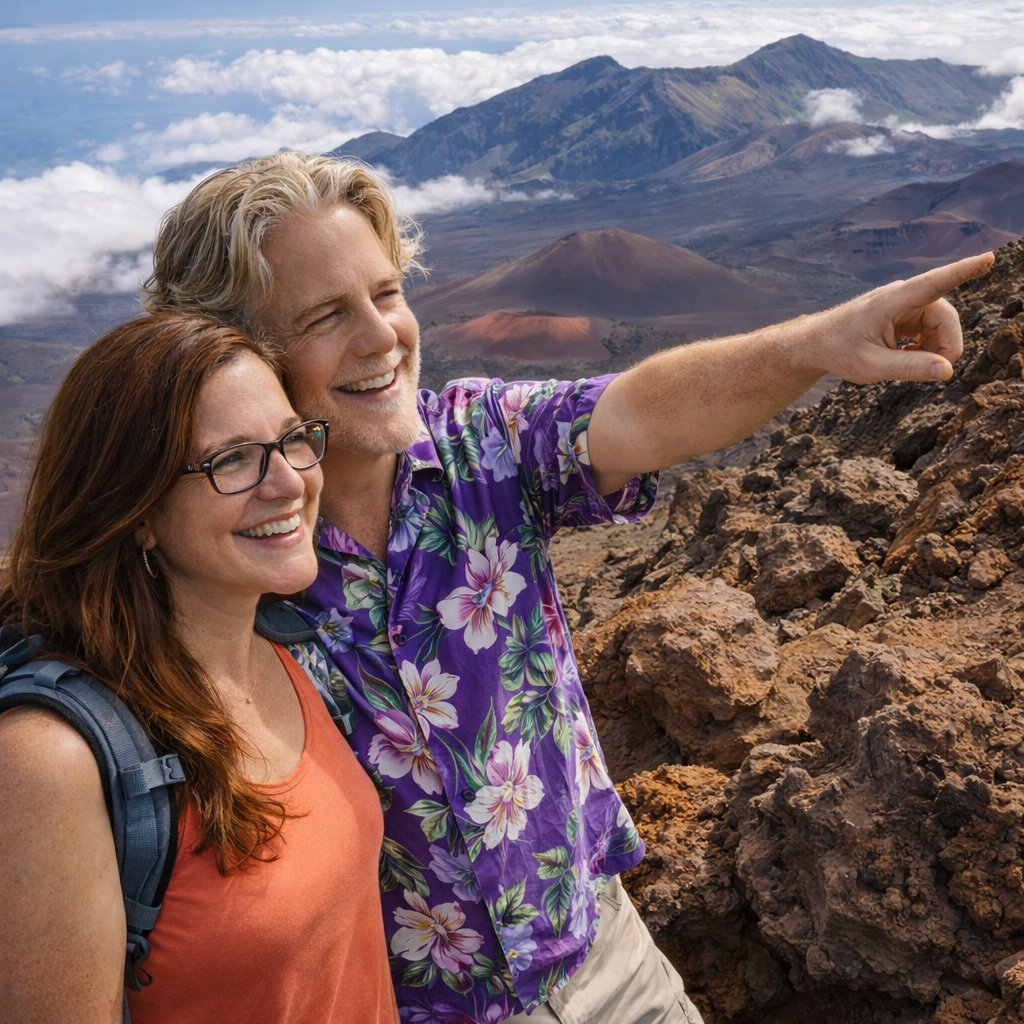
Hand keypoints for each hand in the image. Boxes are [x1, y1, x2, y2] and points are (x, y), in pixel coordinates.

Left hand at [804, 252, 994, 383]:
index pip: (934, 283)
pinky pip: (933, 330)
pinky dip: (925, 348)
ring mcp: (907, 304)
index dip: (963, 272)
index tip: (988, 258)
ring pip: (943, 327)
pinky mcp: (908, 313)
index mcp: (891, 301)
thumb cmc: (839, 352)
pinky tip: (903, 356)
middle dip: (944, 348)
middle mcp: (903, 296)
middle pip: (947, 320)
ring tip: (903, 361)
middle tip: (927, 372)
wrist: (817, 344)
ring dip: (933, 349)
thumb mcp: (870, 367)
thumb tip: (947, 371)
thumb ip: (908, 369)